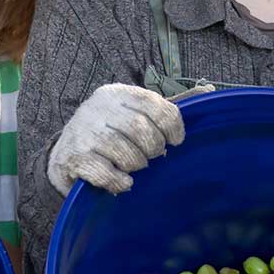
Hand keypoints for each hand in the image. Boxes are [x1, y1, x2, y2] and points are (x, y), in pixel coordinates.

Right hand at [47, 83, 194, 194]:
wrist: (65, 156)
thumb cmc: (110, 134)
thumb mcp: (136, 114)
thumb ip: (167, 107)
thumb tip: (209, 91)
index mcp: (117, 93)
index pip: (155, 104)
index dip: (173, 126)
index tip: (176, 141)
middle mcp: (97, 108)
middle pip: (141, 129)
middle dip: (154, 148)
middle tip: (152, 157)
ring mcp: (82, 132)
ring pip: (124, 151)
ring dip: (136, 165)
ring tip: (135, 167)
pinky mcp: (72, 157)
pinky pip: (104, 172)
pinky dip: (119, 181)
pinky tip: (123, 182)